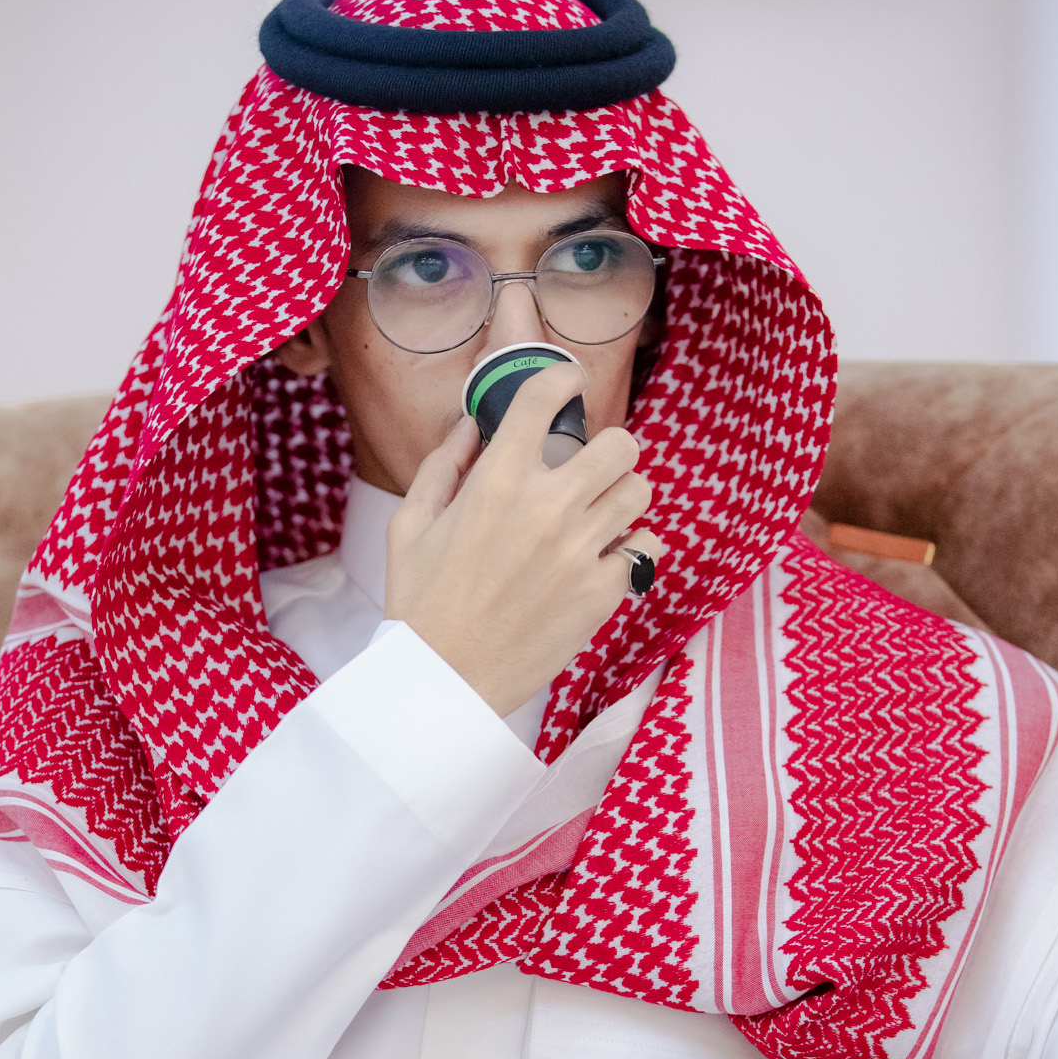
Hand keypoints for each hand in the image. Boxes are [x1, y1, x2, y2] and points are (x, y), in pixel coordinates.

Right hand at [383, 362, 661, 717]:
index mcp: (497, 481)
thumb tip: (472, 423)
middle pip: (620, 444)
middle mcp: (547, 507)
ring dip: (622, 495)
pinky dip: (632, 548)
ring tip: (600, 513)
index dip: (560, 378)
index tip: (565, 384)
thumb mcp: (410, 525)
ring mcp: (581, 550)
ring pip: (640, 491)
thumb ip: (443, 465)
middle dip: (609, 449)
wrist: (443, 681)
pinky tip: (606, 557)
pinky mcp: (602, 593)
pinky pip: (647, 548)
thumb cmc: (419, 603)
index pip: (544, 396)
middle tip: (592, 467)